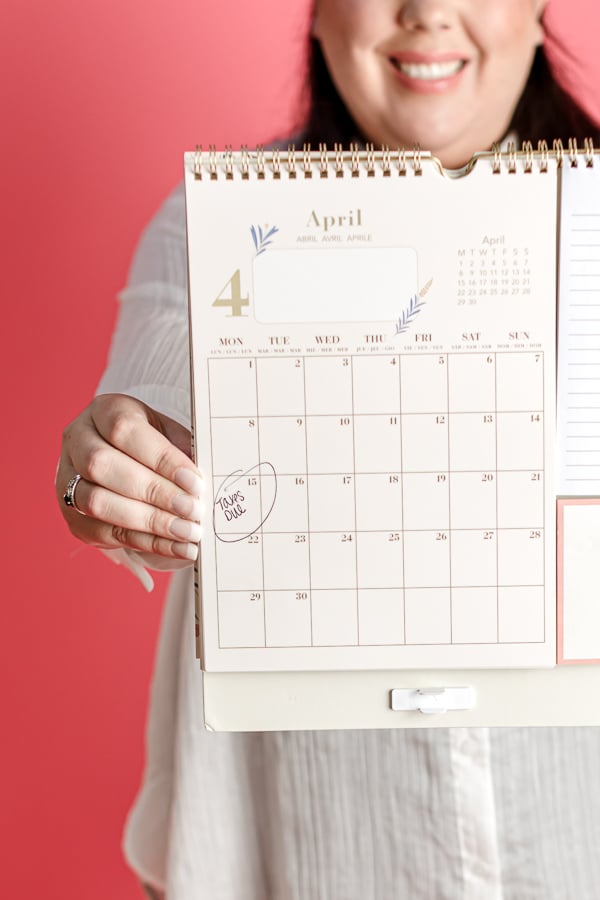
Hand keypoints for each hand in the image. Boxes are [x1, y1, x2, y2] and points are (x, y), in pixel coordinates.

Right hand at [56, 394, 203, 562]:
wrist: (120, 457)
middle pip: (103, 466)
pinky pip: (105, 533)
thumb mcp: (168, 433)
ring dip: (149, 522)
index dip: (161, 458)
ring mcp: (66, 479)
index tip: (195, 481)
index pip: (125, 430)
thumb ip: (183, 450)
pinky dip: (146, 542)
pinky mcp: (73, 515)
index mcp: (103, 411)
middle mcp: (77, 441)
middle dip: (154, 492)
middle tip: (192, 510)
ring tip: (187, 532)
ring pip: (97, 503)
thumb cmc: (150, 442)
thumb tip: (204, 482)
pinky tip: (177, 546)